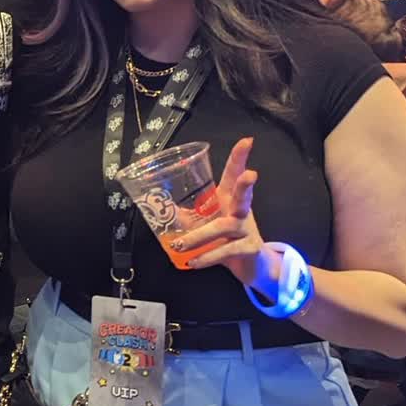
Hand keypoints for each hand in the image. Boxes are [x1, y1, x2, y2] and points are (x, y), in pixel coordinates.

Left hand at [173, 137, 269, 287]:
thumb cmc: (225, 238)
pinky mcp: (248, 249)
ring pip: (224, 227)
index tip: (247, 140)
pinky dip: (207, 257)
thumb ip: (184, 214)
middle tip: (251, 174)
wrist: (251, 265)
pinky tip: (193, 262)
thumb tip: (155, 204)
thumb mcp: (205, 222)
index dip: (240, 157)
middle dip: (245, 185)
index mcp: (229, 198)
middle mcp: (241, 211)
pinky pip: (225, 251)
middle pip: (243, 195)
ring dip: (198, 236)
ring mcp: (246, 230)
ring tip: (179, 245)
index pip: (234, 174)